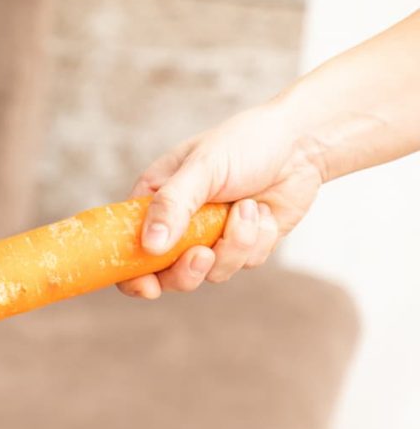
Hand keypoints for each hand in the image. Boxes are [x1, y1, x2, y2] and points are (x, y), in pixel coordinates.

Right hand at [118, 101, 322, 298]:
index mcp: (155, 203)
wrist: (301, 143)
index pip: (127, 248)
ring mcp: (211, 239)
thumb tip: (150, 246)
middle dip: (188, 270)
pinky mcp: (244, 247)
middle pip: (168, 275)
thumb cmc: (245, 142)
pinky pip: (245, 263)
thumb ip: (173, 205)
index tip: (147, 286)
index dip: (132, 275)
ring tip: (247, 208)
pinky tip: (263, 210)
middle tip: (203, 254)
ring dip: (234, 243)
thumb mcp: (203, 167)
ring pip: (212, 272)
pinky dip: (257, 238)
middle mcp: (179, 226)